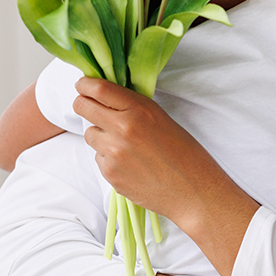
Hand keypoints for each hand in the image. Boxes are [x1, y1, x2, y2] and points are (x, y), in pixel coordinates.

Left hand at [73, 78, 257, 275]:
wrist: (192, 191)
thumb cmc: (184, 153)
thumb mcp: (161, 118)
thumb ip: (132, 107)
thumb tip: (105, 98)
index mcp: (139, 110)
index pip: (98, 89)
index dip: (85, 85)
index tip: (82, 86)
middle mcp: (122, 129)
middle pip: (82, 107)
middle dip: (83, 105)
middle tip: (88, 107)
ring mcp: (113, 153)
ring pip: (89, 135)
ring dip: (100, 135)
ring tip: (124, 144)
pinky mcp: (110, 174)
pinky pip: (98, 158)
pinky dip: (108, 158)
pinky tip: (130, 164)